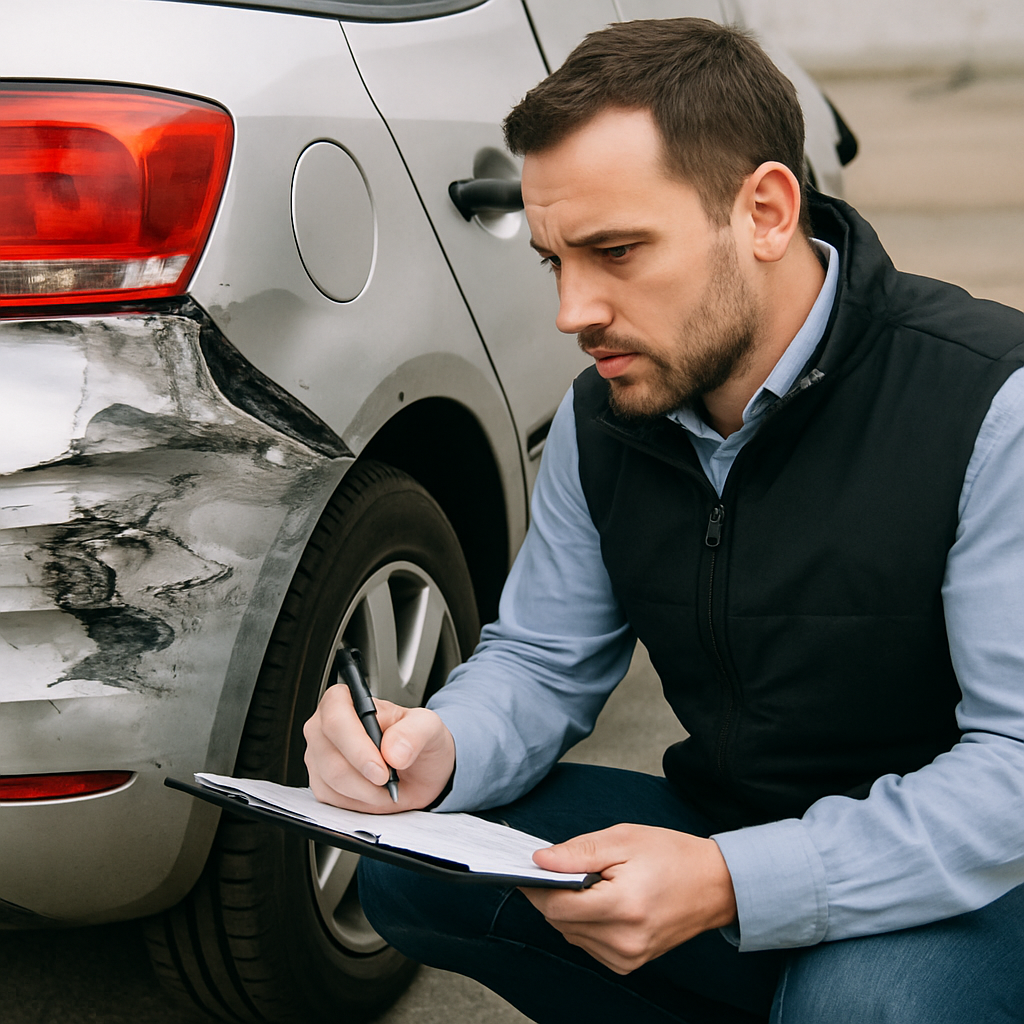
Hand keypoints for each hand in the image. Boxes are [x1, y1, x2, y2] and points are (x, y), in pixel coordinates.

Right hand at [303, 683, 454, 812]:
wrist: (417, 768)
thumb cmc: (415, 739)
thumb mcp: (428, 726)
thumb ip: (414, 732)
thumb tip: (393, 751)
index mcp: (345, 700)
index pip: (336, 720)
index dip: (357, 747)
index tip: (381, 769)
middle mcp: (324, 726)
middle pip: (331, 757)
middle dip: (366, 777)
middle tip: (390, 780)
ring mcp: (318, 755)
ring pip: (332, 782)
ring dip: (367, 792)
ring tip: (388, 784)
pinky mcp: (319, 782)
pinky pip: (332, 800)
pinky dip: (359, 802)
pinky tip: (374, 792)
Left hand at [521, 824, 737, 974]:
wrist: (715, 885)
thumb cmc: (671, 856)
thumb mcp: (623, 839)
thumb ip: (578, 852)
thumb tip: (540, 860)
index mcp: (623, 906)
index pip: (557, 906)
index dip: (536, 887)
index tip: (528, 870)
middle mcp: (624, 940)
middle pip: (560, 922)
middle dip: (552, 895)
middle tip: (560, 868)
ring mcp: (627, 957)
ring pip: (570, 934)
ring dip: (568, 909)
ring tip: (589, 882)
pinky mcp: (629, 964)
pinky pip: (588, 944)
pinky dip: (584, 923)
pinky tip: (600, 902)